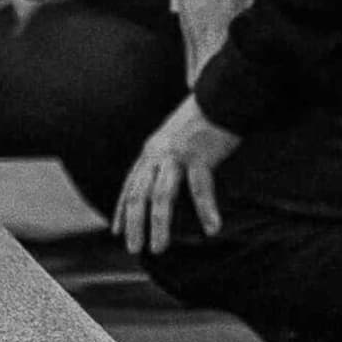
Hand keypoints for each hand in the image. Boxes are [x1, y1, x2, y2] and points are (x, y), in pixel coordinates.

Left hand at [117, 98, 238, 255]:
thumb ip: (168, 154)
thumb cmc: (206, 114)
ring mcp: (177, 156)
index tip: (118, 232)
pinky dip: (206, 210)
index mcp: (151, 150)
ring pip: (161, 197)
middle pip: (138, 196)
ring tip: (158, 248)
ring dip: (158, 226)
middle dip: (134, 225)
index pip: (130, 186)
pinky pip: (200, 189)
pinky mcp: (200, 157)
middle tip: (134, 249)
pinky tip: (211, 227)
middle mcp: (157, 154)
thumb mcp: (178, 134)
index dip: (122, 211)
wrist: (222, 93)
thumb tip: (168, 173)